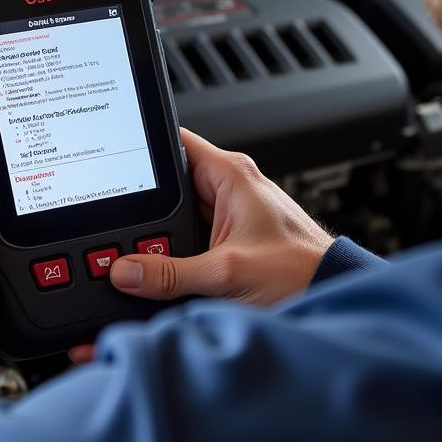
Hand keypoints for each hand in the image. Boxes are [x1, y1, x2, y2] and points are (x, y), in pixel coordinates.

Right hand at [110, 128, 332, 306]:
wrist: (332, 298)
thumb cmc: (302, 272)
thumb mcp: (226, 272)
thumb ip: (171, 272)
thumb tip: (125, 271)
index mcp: (230, 174)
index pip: (173, 143)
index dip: (141, 150)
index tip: (109, 163)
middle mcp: (229, 188)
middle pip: (168, 188)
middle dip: (144, 211)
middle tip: (117, 234)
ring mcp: (229, 215)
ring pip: (177, 218)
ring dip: (160, 238)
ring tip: (139, 258)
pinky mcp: (230, 240)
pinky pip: (190, 239)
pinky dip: (175, 255)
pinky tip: (163, 272)